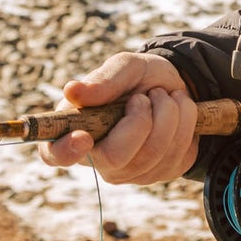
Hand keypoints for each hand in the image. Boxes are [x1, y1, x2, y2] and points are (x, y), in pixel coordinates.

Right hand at [40, 51, 197, 184]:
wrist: (176, 86)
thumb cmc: (139, 78)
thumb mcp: (125, 67)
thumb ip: (103, 79)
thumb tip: (72, 92)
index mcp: (75, 129)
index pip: (53, 154)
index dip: (64, 151)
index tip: (82, 136)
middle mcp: (99, 159)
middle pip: (115, 157)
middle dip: (141, 119)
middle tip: (145, 96)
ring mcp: (130, 172)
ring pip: (154, 154)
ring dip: (169, 114)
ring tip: (164, 97)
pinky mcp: (161, 174)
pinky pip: (179, 155)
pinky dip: (186, 123)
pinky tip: (179, 111)